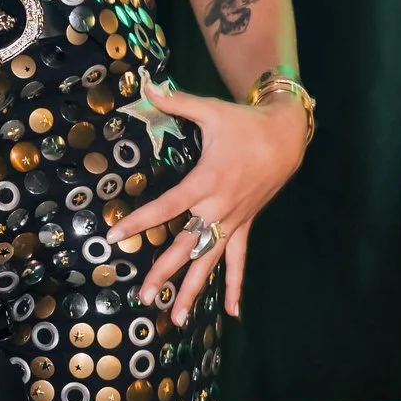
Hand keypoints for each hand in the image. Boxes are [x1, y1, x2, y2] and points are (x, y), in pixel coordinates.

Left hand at [103, 69, 306, 322]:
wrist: (286, 136)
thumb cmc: (244, 123)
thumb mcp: (210, 110)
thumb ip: (176, 100)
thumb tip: (147, 83)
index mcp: (206, 182)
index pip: (167, 208)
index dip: (140, 222)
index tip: (114, 236)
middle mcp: (218, 208)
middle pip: (186, 246)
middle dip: (162, 271)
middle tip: (141, 295)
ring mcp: (233, 221)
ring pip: (209, 261)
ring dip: (193, 289)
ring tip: (176, 317)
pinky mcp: (245, 225)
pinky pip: (238, 260)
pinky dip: (235, 286)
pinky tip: (232, 313)